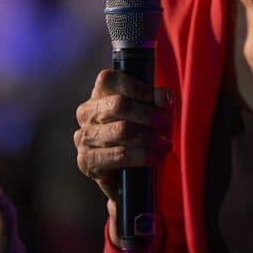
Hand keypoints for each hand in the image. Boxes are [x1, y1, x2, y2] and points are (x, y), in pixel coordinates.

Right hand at [74, 70, 172, 202]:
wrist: (131, 172)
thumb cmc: (142, 132)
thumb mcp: (152, 110)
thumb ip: (158, 99)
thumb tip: (163, 98)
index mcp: (99, 92)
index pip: (110, 80)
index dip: (140, 89)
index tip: (163, 101)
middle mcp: (86, 112)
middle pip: (119, 105)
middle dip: (149, 115)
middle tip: (168, 126)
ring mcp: (84, 137)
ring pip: (121, 131)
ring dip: (150, 137)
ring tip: (165, 144)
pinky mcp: (87, 161)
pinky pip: (119, 155)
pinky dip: (143, 155)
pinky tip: (156, 156)